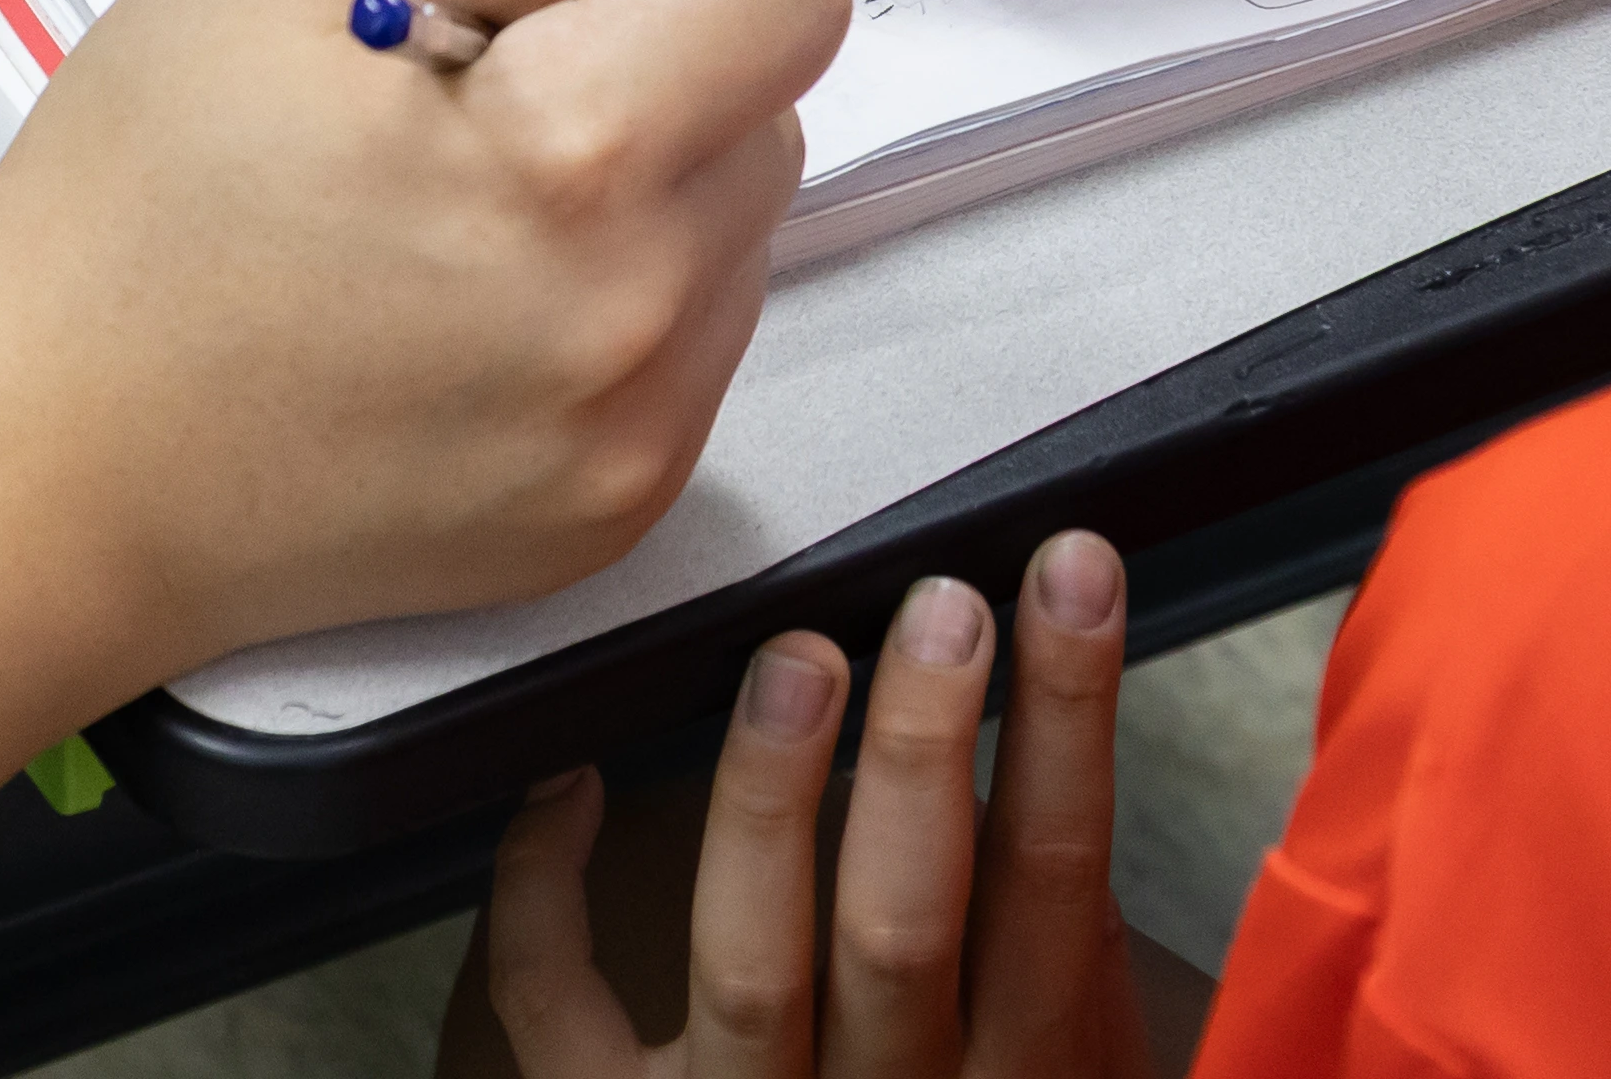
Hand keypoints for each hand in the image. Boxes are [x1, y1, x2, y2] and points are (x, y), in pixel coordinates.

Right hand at [0, 0, 845, 675]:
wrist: (49, 461)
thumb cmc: (134, 204)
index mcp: (571, 160)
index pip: (786, 1)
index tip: (559, 10)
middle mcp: (636, 320)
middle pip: (767, 120)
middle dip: (648, 86)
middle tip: (453, 120)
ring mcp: (631, 442)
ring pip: (730, 242)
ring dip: (632, 204)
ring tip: (440, 225)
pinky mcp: (606, 520)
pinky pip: (681, 358)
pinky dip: (598, 314)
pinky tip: (449, 317)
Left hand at [468, 539, 1150, 1078]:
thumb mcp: (1057, 1063)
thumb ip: (1061, 956)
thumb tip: (1051, 757)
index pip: (1054, 884)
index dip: (1068, 721)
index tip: (1067, 579)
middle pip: (903, 923)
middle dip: (923, 750)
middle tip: (936, 607)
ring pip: (750, 959)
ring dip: (768, 795)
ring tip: (797, 655)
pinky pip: (558, 1003)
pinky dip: (541, 886)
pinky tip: (564, 776)